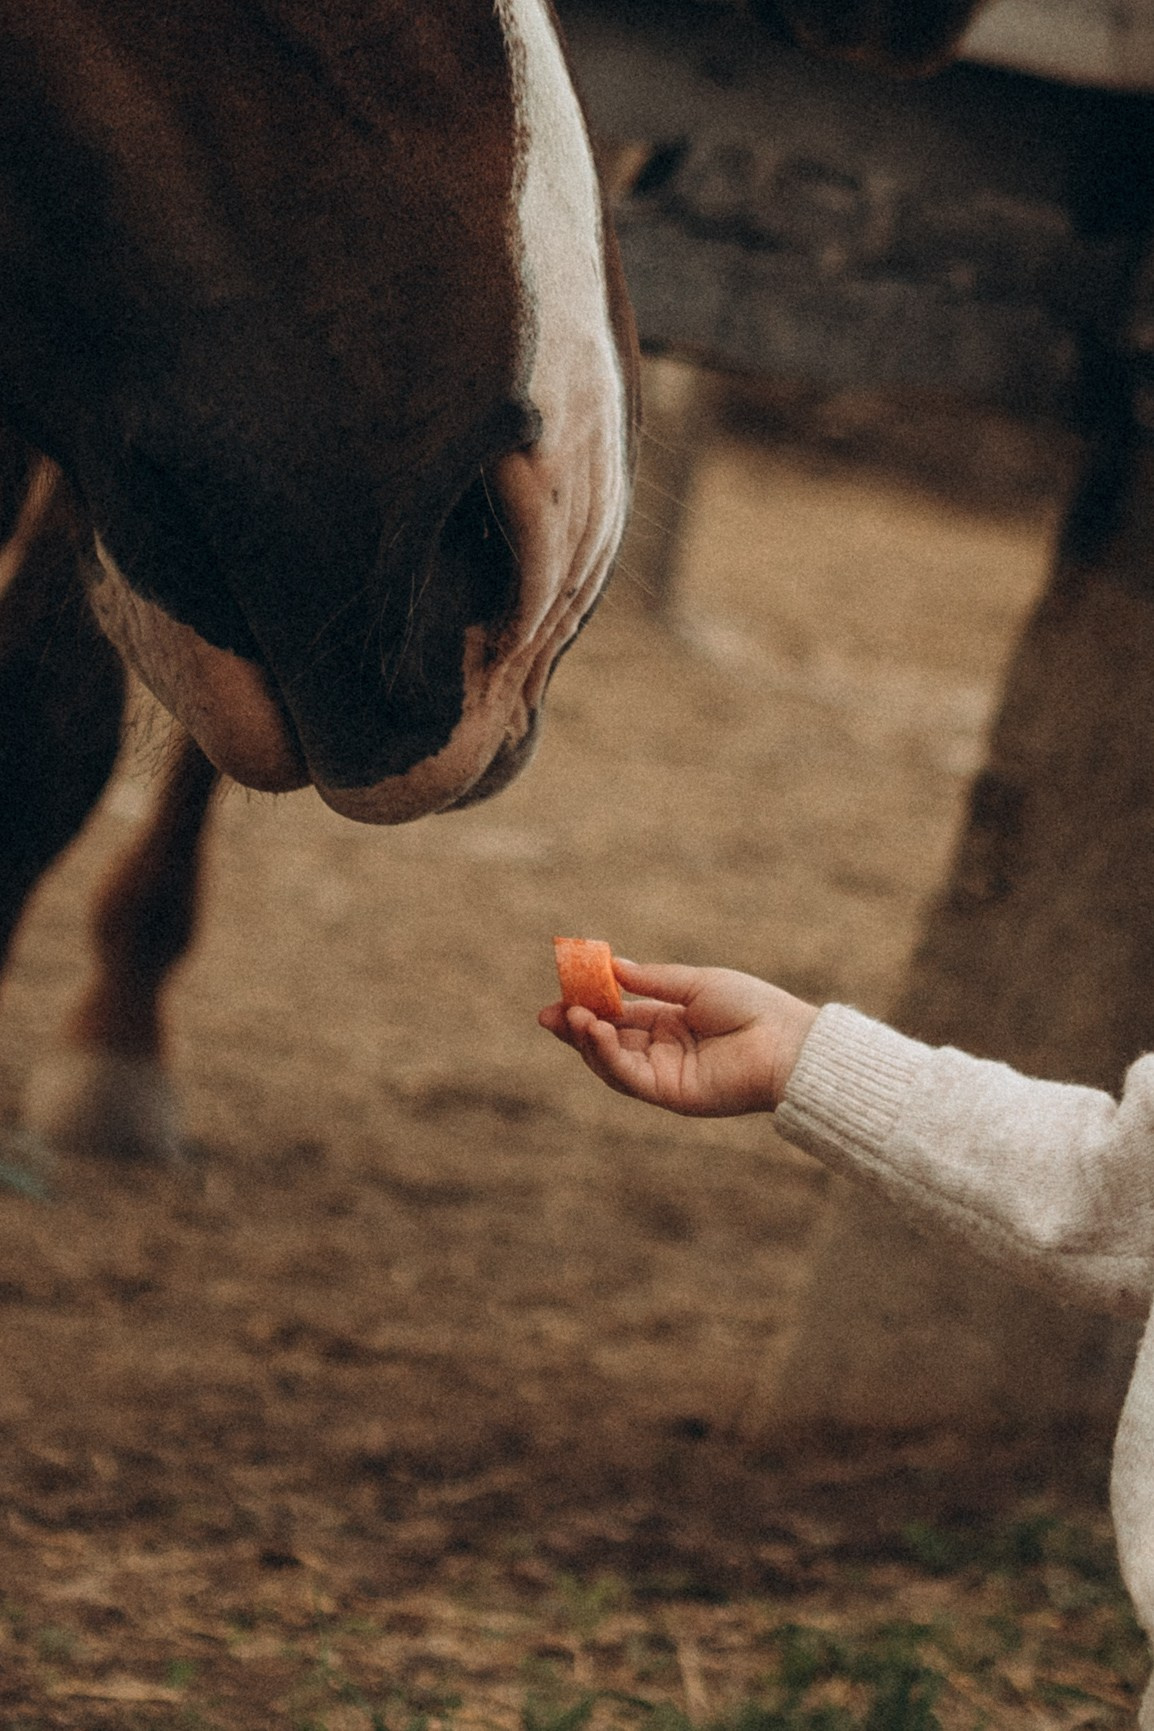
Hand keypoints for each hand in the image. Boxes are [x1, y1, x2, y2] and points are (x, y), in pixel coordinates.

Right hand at [538, 958, 818, 1115]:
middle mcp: (663, 1052)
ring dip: (589, 1041)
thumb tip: (612, 967)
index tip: (561, 992)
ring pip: (612, 1063)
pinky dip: (610, 1056)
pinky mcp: (671, 1094)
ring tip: (574, 1016)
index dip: (588, 1006)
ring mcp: (665, 1075)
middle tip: (548, 1014)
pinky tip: (599, 1032)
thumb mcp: (695, 983)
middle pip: (607, 1042)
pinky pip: (630, 1077)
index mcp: (670, 1023)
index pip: (618, 1016)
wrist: (786, 1042)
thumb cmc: (752, 1007)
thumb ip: (652, 981)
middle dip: (576, 1029)